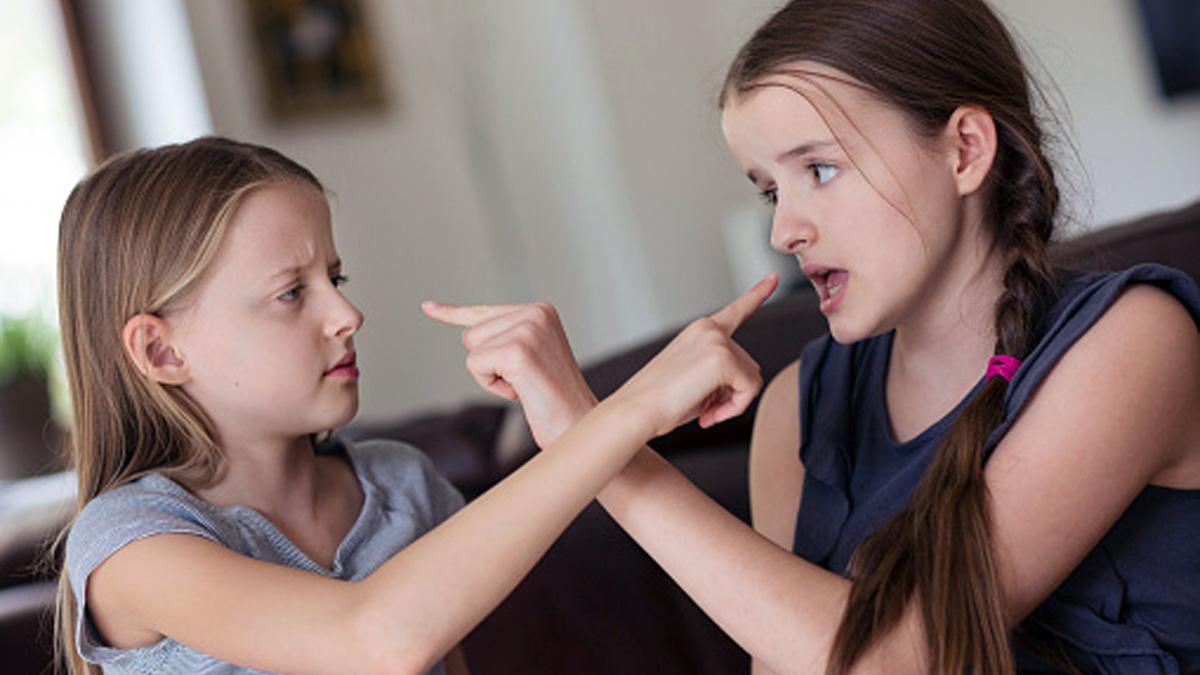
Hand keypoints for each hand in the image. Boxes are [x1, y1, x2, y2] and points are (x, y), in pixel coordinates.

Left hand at [422, 300, 597, 447]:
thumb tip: (466, 332)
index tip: (428, 307)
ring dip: (492, 376)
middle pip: (472, 334)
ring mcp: (528, 330)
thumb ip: (502, 337)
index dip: (453, 313)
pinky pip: (476, 366)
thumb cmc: (553, 399)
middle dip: (490, 363)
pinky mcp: (517, 351)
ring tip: (525, 385)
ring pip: (472, 349)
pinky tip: (521, 391)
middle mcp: (536, 313)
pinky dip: (492, 386)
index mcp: (540, 310)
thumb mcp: (527, 357)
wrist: (578, 424)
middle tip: (525, 380)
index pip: (484, 312)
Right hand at [609, 273, 777, 437]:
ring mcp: (717, 341)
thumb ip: (722, 372)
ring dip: (733, 403)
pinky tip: (708, 414)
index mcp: (700, 330)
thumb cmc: (659, 401)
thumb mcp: (694, 377)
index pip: (737, 310)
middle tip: (706, 409)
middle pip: (749, 366)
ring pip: (752, 380)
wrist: (636, 410)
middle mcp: (709, 329)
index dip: (758, 294)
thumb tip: (747, 385)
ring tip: (704, 412)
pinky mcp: (722, 359)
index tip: (773, 278)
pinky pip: (749, 391)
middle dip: (734, 393)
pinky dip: (734, 409)